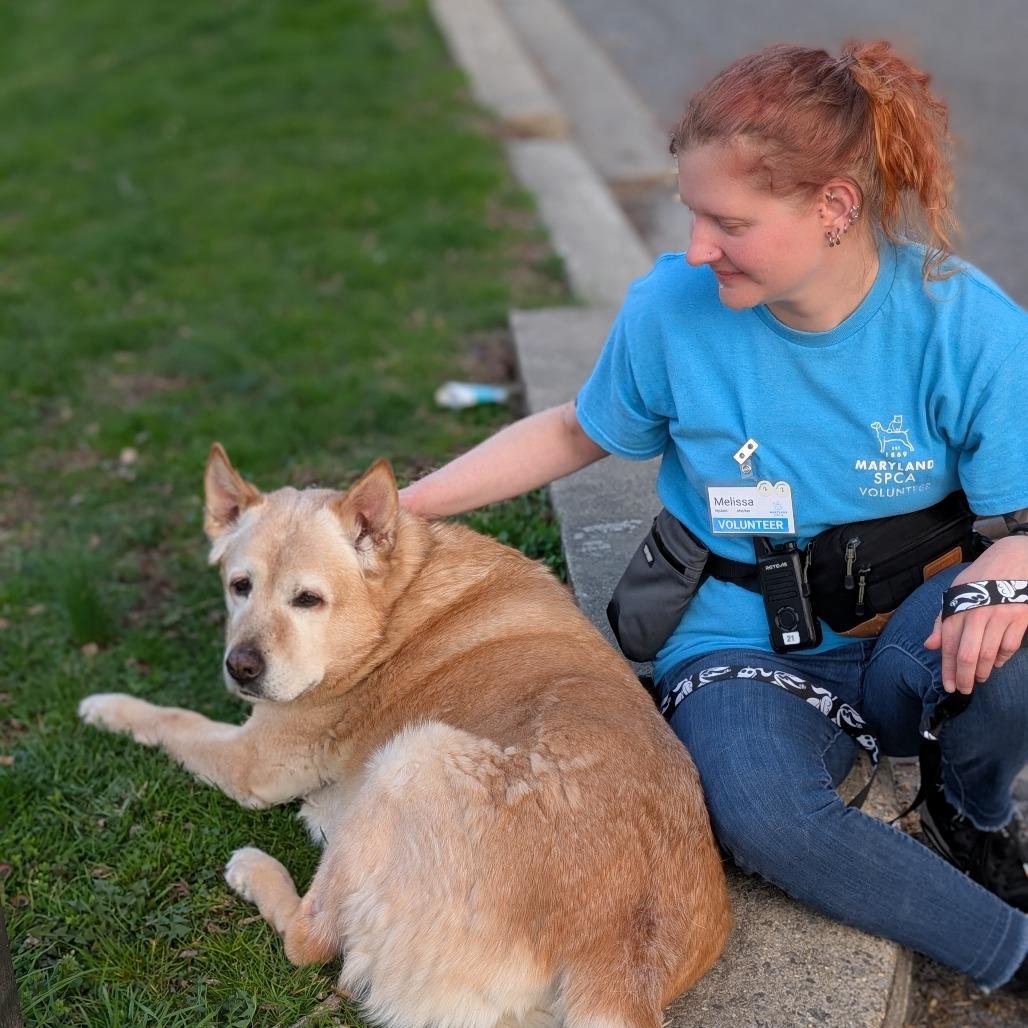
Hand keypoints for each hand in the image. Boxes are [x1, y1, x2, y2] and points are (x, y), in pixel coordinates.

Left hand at [924, 536, 1027, 693]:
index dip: (947, 669)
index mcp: (958, 607)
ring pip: (989, 654)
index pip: (949, 645)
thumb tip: (930, 646)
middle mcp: (977, 613)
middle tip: (963, 690)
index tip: (948, 686)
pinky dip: (1001, 659)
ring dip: (982, 672)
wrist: (1014, 558)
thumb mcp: (956, 592)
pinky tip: (995, 664)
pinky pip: (1009, 646)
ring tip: (978, 679)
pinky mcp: (1020, 617)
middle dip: (964, 677)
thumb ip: (942, 620)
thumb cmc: (981, 577)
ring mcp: (1000, 616)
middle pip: (968, 655)